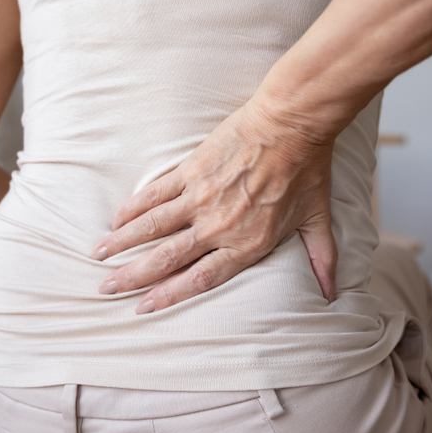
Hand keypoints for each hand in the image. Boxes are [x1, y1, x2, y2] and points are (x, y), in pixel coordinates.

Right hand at [90, 97, 337, 313]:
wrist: (293, 123)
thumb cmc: (308, 171)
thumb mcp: (318, 221)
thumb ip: (321, 260)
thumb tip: (333, 295)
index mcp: (246, 243)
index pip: (199, 279)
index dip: (169, 296)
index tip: (143, 309)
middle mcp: (218, 225)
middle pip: (166, 258)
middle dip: (132, 277)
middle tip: (106, 289)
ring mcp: (200, 197)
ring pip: (152, 227)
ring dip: (122, 243)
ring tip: (98, 256)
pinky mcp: (191, 169)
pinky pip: (155, 193)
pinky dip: (133, 207)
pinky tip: (116, 219)